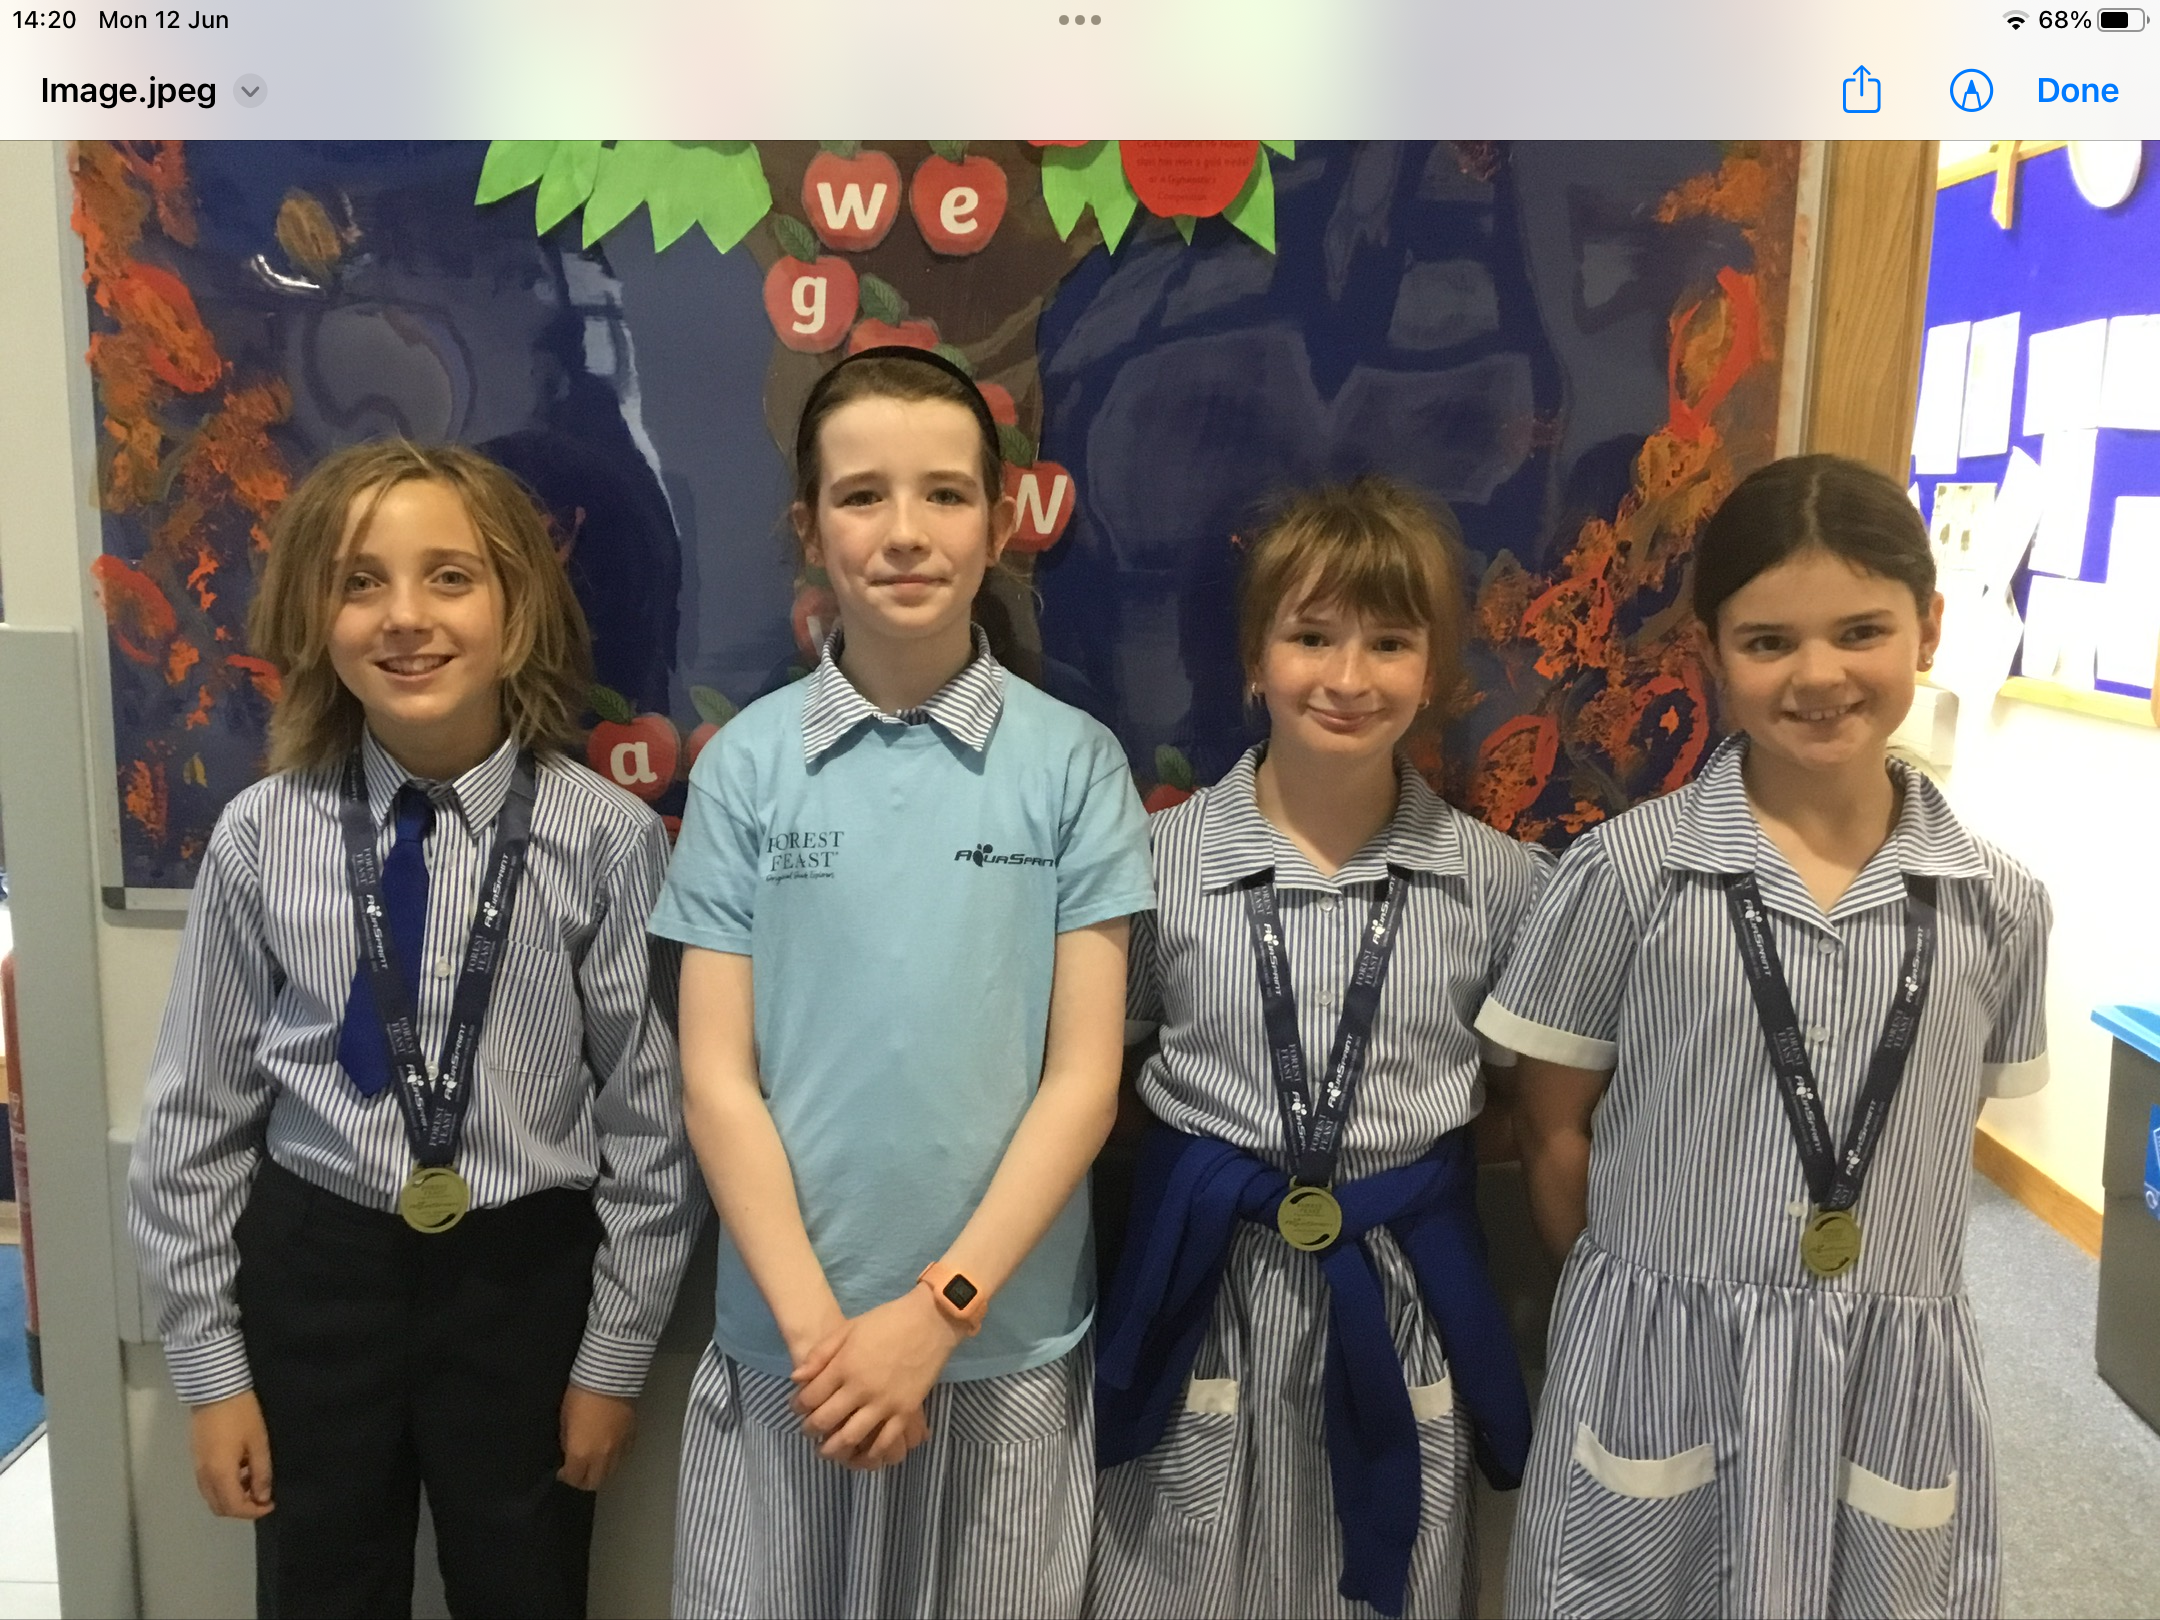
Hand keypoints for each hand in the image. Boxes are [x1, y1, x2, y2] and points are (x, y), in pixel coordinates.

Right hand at [189, 1391, 273, 1518]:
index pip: (234, 1507)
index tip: (271, 1504)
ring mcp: (197, 1467)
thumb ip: (261, 1473)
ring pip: (212, 1497)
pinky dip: (224, 1487)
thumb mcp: (258, 1443)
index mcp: (220, 1474)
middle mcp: (204, 1476)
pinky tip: (240, 1470)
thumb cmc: (241, 1415)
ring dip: (232, 1497)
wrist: (215, 1390)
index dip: (254, 1511)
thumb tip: (263, 1496)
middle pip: (219, 1507)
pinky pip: (208, 1484)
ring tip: (253, 1481)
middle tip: (262, 1496)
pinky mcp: (196, 1458)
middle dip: (241, 1508)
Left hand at [557, 1386, 637, 1490]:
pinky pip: (623, 1456)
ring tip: (594, 1460)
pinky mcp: (632, 1437)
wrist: (610, 1376)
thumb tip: (569, 1450)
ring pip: (611, 1472)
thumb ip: (566, 1440)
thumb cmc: (580, 1395)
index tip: (562, 1470)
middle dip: (584, 1480)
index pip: (574, 1479)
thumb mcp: (564, 1418)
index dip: (566, 1477)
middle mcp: (601, 1457)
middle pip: (594, 1483)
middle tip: (578, 1470)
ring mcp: (619, 1448)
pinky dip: (615, 1457)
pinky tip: (610, 1447)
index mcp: (580, 1454)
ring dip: (601, 1470)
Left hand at [790, 1287, 962, 1466]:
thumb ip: (820, 1354)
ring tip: (828, 1449)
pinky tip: (861, 1454)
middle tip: (807, 1430)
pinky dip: (870, 1453)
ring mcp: (885, 1403)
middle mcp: (861, 1389)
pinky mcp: (906, 1411)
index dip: (798, 1406)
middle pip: (826, 1420)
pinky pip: (885, 1441)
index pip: (811, 1397)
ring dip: (834, 1449)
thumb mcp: (848, 1328)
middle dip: (810, 1429)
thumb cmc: (887, 1320)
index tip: (796, 1408)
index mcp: (845, 1366)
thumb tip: (796, 1378)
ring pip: (851, 1438)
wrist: (930, 1320)